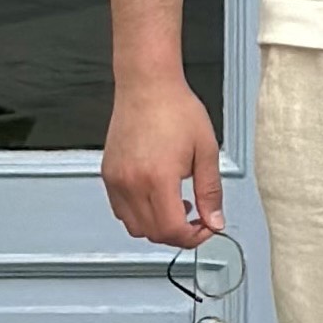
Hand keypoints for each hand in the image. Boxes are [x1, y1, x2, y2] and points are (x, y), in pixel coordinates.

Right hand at [103, 73, 223, 246]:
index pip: (172, 230)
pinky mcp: (108, 174)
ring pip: (135, 227)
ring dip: (158, 226)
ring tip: (176, 205)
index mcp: (158, 178)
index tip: (205, 227)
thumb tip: (214, 221)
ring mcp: (116, 180)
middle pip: (153, 234)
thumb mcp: (206, 150)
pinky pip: (121, 211)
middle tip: (196, 219)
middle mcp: (132, 183)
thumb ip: (211, 191)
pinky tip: (156, 197)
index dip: (192, 237)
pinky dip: (139, 215)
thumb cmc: (175, 109)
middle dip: (178, 234)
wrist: (147, 85)